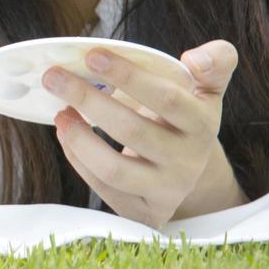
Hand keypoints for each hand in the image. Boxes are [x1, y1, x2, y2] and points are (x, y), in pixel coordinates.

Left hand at [44, 39, 248, 226]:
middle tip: (53, 76)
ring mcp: (166, 191)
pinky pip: (103, 189)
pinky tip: (66, 133)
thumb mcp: (205, 89)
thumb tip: (195, 58)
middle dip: (88, 100)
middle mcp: (187, 162)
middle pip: (132, 131)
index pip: (167, 99)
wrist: (190, 168)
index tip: (91, 55)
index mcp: (202, 124)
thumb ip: (214, 63)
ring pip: (114, 169)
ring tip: (60, 111)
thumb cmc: (184, 116)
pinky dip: (78, 159)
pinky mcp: (144, 213)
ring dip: (78, 138)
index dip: (128, 76)